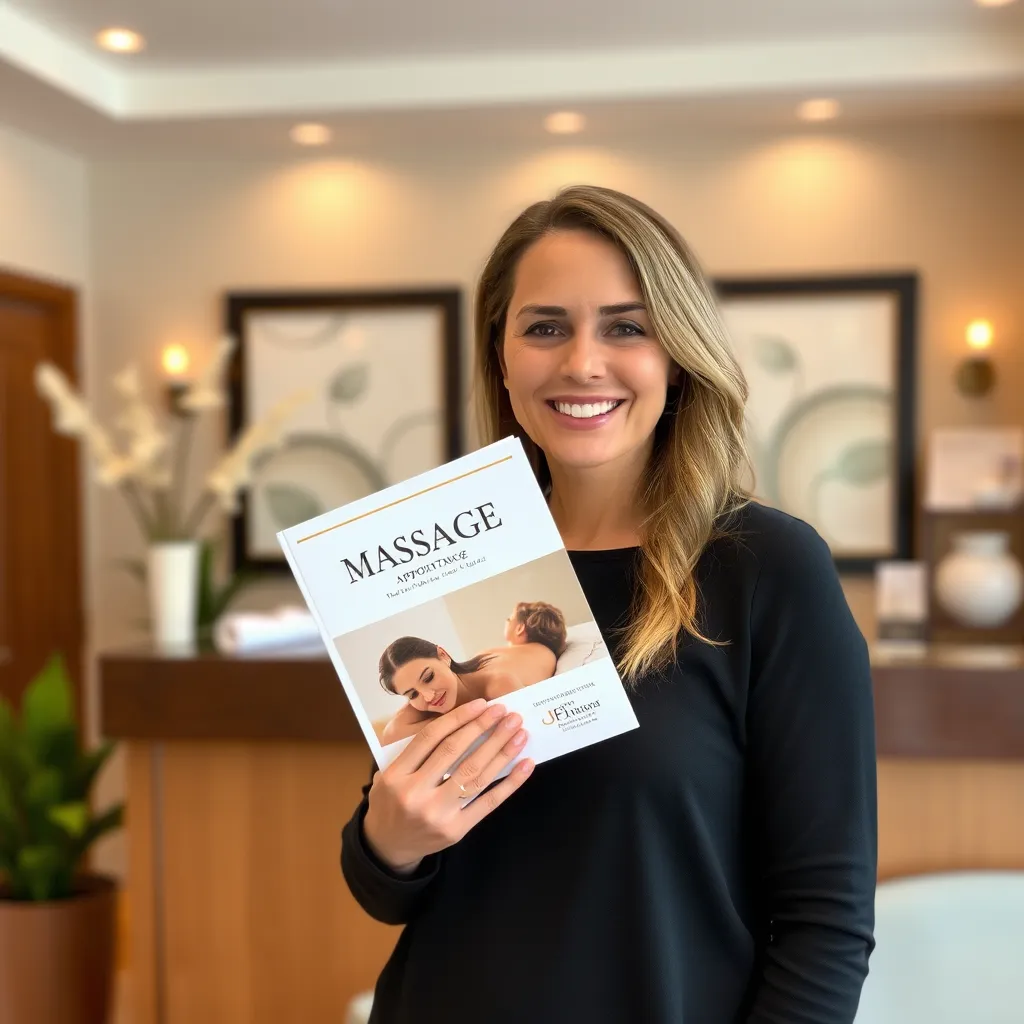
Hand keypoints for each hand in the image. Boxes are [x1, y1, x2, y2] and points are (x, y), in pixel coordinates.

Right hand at [362, 698, 532, 874]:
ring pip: (475, 774)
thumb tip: (457, 720)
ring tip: (519, 732)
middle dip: (483, 728)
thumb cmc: (391, 801)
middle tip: (505, 711)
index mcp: (395, 775)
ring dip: (501, 750)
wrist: (387, 846)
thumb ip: (414, 750)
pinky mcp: (456, 830)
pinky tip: (525, 764)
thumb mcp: (388, 773)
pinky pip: (488, 802)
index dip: (458, 718)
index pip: (431, 737)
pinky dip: (510, 783)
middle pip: (455, 752)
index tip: (480, 704)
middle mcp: (415, 794)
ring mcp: (437, 814)